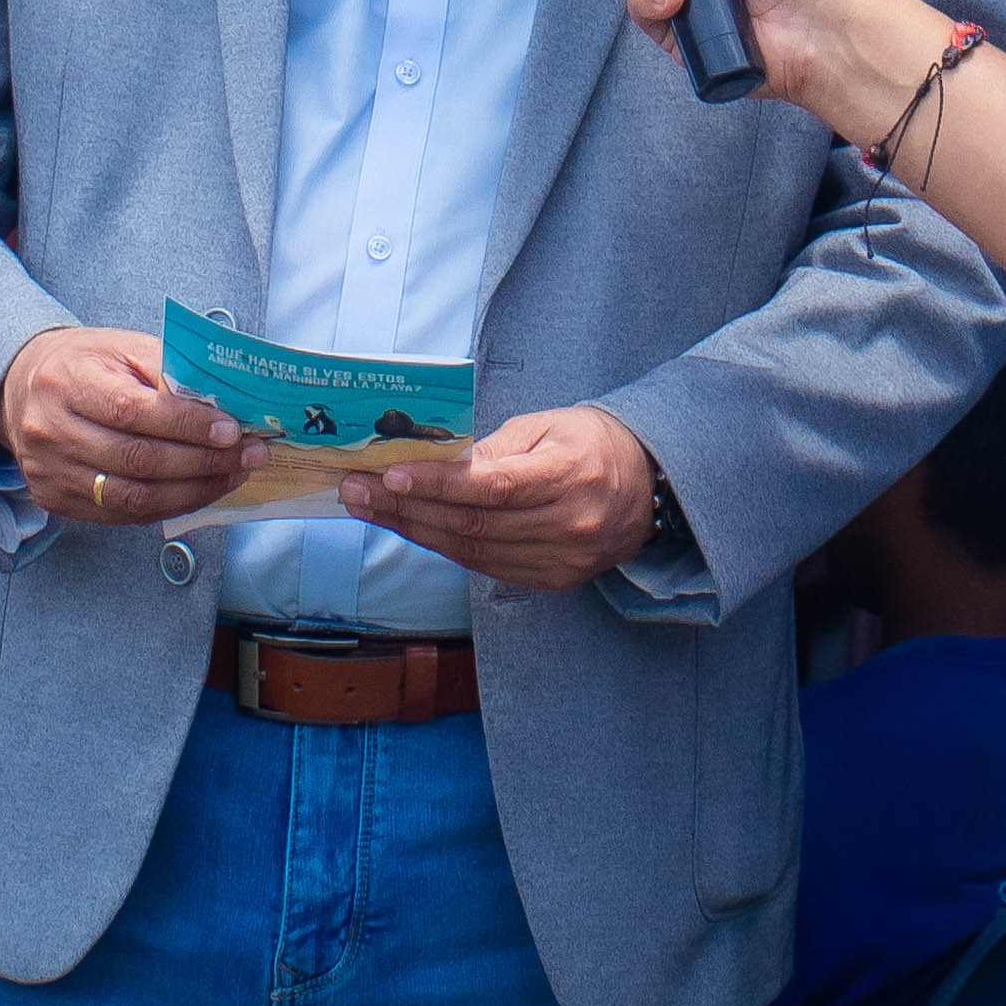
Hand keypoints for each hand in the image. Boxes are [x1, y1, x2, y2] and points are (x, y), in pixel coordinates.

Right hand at [0, 324, 253, 530]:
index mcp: (67, 381)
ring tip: (233, 475)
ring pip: (133, 497)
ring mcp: (51, 472)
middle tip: (249, 455)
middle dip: (203, 462)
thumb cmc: (84, 363)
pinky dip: (169, 505)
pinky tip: (199, 490)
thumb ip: (168, 371)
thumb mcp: (122, 347)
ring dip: (194, 490)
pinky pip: (122, 515)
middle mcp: (51, 430)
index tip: (232, 429)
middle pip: (137, 460)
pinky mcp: (57, 500)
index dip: (186, 425)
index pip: (132, 411)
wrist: (21, 389)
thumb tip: (223, 405)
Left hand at [335, 403, 657, 591]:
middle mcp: (570, 522)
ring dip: (414, 530)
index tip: (389, 476)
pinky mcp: (557, 580)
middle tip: (355, 491)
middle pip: (473, 523)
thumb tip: (432, 467)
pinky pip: (487, 567)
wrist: (649, 487)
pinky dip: (445, 547)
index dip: (438, 484)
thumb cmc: (590, 443)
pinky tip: (412, 528)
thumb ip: (492, 448)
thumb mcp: (547, 425)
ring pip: (473, 550)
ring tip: (369, 509)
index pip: (493, 485)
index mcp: (571, 472)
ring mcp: (564, 558)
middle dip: (405, 508)